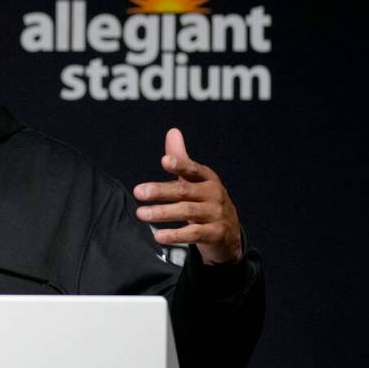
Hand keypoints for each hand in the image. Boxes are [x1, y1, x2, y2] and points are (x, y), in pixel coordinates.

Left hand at [133, 128, 242, 264]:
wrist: (229, 232)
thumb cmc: (205, 200)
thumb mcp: (195, 180)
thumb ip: (181, 158)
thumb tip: (172, 131)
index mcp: (207, 178)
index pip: (193, 169)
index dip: (180, 164)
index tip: (164, 161)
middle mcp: (214, 194)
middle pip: (185, 191)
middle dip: (161, 191)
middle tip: (139, 191)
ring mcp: (216, 214)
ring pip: (187, 212)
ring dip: (163, 213)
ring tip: (141, 214)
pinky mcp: (215, 233)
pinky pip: (194, 233)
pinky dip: (176, 235)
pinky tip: (159, 235)